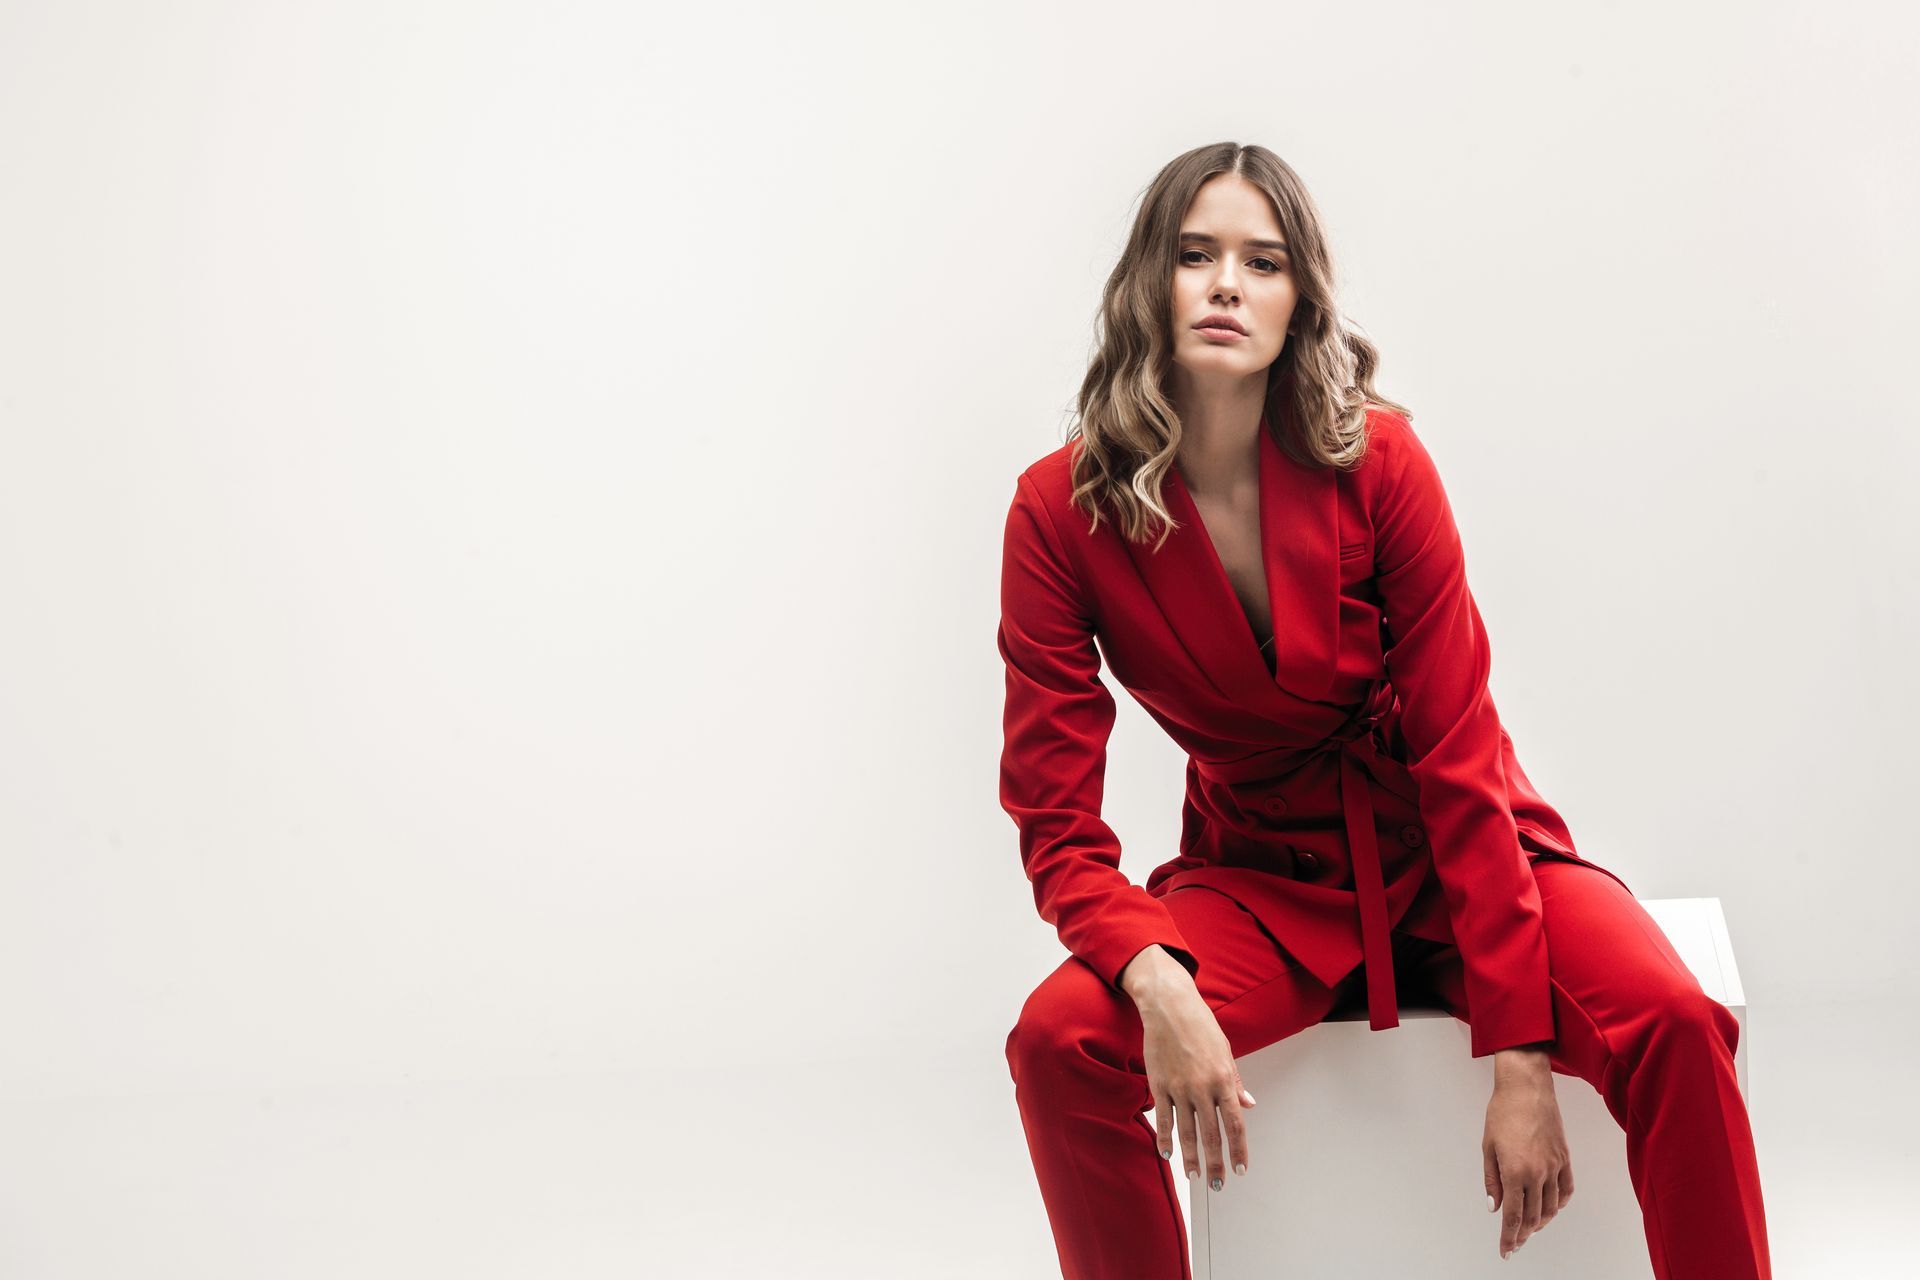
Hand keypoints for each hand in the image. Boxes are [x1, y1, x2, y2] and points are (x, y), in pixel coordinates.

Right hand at [1135, 983, 1256, 1192]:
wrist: (1169, 1007)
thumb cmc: (1200, 1026)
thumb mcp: (1225, 1052)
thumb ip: (1234, 1081)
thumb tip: (1247, 1104)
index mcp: (1222, 1080)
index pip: (1235, 1124)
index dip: (1239, 1150)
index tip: (1241, 1170)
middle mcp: (1202, 1087)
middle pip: (1212, 1134)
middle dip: (1216, 1164)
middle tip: (1218, 1185)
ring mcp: (1178, 1088)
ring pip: (1187, 1131)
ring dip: (1192, 1157)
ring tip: (1195, 1177)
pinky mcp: (1158, 1084)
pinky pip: (1162, 1117)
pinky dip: (1164, 1138)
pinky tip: (1167, 1154)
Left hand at [1482, 1051, 1573, 1258]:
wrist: (1527, 1088)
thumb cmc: (1502, 1113)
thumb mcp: (1488, 1147)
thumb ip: (1492, 1180)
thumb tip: (1494, 1207)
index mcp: (1515, 1172)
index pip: (1513, 1216)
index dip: (1509, 1237)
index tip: (1505, 1251)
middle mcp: (1538, 1173)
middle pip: (1533, 1216)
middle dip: (1523, 1234)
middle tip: (1514, 1243)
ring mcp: (1554, 1166)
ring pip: (1551, 1207)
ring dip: (1541, 1222)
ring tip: (1530, 1228)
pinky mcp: (1565, 1158)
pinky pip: (1566, 1190)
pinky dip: (1559, 1204)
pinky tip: (1551, 1209)